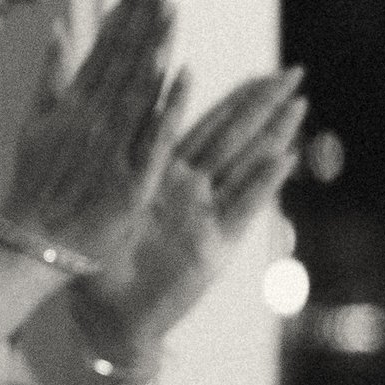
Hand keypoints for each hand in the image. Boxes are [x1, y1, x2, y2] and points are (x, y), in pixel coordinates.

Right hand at [0, 0, 184, 273]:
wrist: (34, 238)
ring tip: (172, 7)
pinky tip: (181, 75)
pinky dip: (166, 107)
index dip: (130, 6)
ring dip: (155, 46)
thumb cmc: (36, 182)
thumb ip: (52, 74)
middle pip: (125, 55)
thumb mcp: (36, 122)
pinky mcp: (129, 177)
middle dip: (146, 12)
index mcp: (75, 101)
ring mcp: (112, 144)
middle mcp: (94, 116)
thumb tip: (61, 28)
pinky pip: (152, 137)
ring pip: (139, 87)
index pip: (108, 42)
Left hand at [73, 68, 307, 359]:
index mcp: (162, 174)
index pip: (201, 124)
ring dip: (273, 134)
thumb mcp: (98, 208)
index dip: (229, 97)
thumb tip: (86, 122)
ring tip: (299, 104)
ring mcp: (206, 216)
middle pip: (234, 136)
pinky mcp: (214, 246)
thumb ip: (103, 166)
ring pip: (246, 165)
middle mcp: (191, 190)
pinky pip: (242, 208)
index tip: (255, 67)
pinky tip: (285, 157)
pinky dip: (262, 182)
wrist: (111, 317)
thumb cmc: (100, 265)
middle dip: (264, 105)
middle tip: (294, 72)